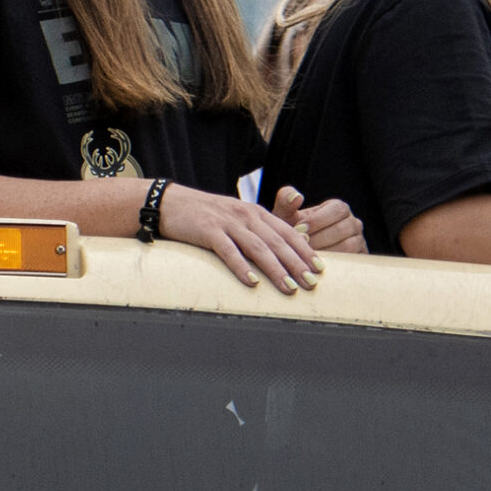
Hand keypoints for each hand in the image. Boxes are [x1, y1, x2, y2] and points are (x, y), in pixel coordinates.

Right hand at [158, 183, 321, 293]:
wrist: (170, 203)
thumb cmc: (204, 215)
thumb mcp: (235, 217)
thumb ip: (256, 231)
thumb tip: (279, 253)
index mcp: (255, 212)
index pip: (287, 232)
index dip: (305, 250)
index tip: (320, 268)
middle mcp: (245, 215)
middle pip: (277, 242)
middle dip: (296, 264)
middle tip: (310, 283)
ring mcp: (227, 222)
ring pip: (258, 248)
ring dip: (275, 269)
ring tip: (288, 287)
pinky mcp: (208, 231)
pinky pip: (228, 251)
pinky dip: (242, 267)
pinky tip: (252, 282)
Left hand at [271, 185, 365, 254]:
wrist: (298, 254)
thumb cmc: (292, 231)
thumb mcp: (286, 215)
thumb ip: (285, 201)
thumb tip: (297, 196)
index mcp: (338, 208)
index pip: (337, 209)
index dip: (317, 220)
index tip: (299, 229)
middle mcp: (352, 223)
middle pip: (343, 228)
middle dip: (319, 238)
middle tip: (301, 246)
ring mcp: (358, 241)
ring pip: (348, 245)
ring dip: (326, 251)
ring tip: (306, 256)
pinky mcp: (359, 259)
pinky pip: (351, 261)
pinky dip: (333, 263)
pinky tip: (316, 266)